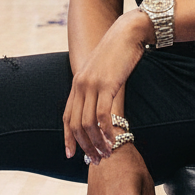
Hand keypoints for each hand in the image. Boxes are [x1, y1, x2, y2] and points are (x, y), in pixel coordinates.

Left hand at [64, 10, 146, 163]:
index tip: (71, 155)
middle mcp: (80, 85)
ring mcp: (92, 85)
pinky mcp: (106, 84)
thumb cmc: (118, 54)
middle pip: (76, 124)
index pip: (67, 116)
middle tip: (96, 161)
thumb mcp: (102, 73)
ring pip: (88, 123)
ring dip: (97, 143)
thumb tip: (101, 110)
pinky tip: (114, 141)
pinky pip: (102, 115)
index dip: (67, 137)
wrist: (127, 34)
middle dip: (85, 146)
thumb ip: (97, 89)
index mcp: (77, 83)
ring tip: (107, 154)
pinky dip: (106, 132)